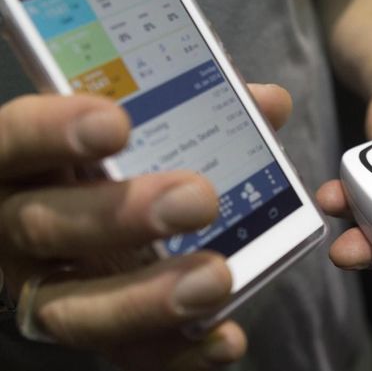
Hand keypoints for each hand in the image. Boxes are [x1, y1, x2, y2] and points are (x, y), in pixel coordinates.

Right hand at [0, 84, 291, 370]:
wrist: (86, 224)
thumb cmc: (112, 163)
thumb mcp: (136, 126)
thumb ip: (198, 110)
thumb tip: (269, 103)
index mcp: (24, 162)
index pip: (13, 138)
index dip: (53, 130)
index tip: (118, 123)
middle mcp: (18, 227)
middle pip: (42, 227)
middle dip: (121, 216)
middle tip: (199, 199)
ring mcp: (43, 288)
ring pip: (73, 308)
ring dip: (149, 298)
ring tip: (217, 278)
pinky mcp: (87, 328)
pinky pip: (122, 354)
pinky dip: (175, 353)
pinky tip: (225, 338)